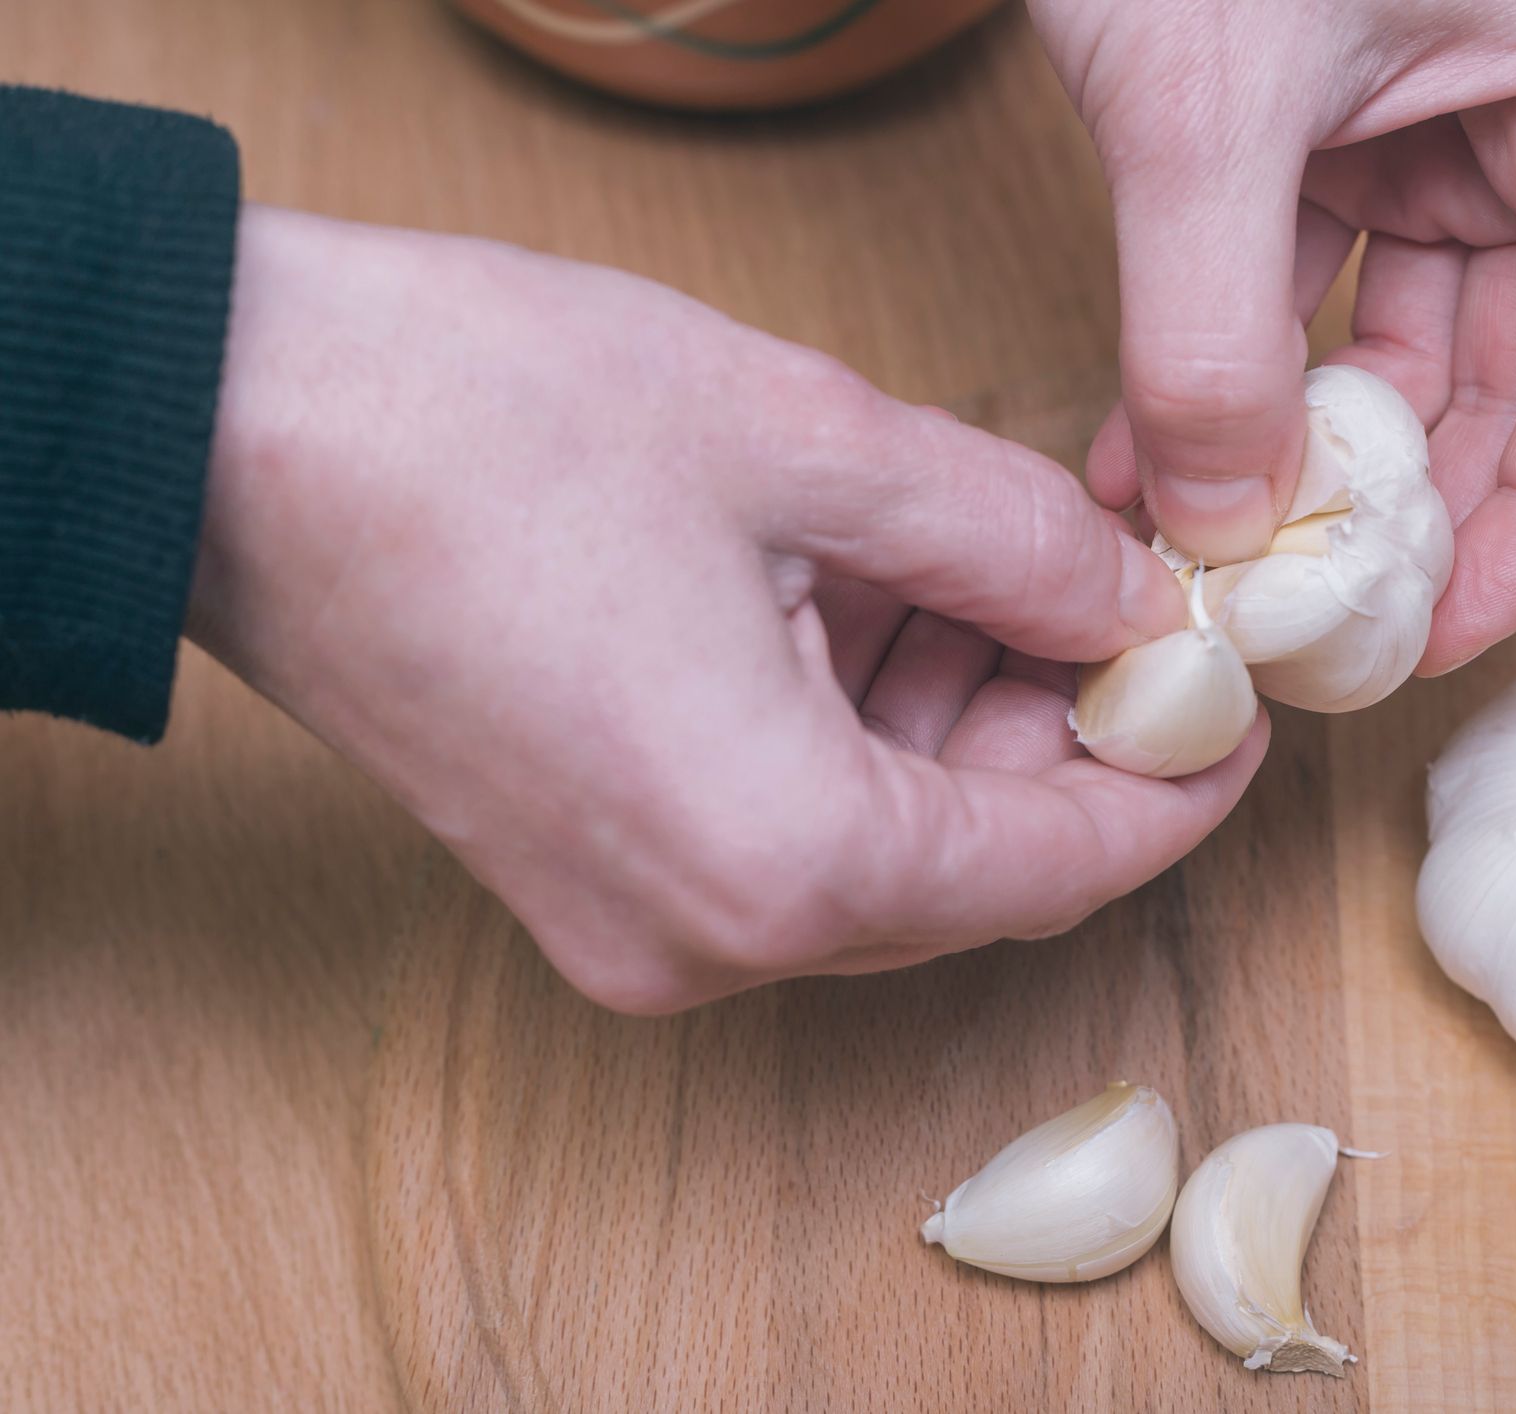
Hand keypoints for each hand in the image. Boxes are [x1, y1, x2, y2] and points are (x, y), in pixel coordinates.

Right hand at [189, 207, 1265, 1011]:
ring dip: (960, 722)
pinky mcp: (584, 878)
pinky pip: (782, 832)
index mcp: (785, 861)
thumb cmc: (484, 422)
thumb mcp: (814, 444)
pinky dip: (859, 732)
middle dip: (1068, 734)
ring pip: (881, 850)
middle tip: (1125, 599)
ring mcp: (634, 925)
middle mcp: (711, 940)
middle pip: (973, 868)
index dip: (1180, 782)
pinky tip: (878, 601)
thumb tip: (1139, 606)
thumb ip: (1019, 543)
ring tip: (992, 568)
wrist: (225, 427)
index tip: (1242, 704)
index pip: (1062, 863)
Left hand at [1029, 0, 1515, 671]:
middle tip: (1309, 624)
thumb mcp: (1212, 104)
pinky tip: (1156, 460)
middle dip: (1400, 502)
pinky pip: (1298, 276)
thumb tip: (1220, 524)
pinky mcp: (1324, 109)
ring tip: (1209, 556)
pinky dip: (1230, 366)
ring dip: (1298, 450)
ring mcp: (1431, 105)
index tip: (1442, 635)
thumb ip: (1214, 330)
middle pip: (1511, 364)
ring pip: (1397, 334)